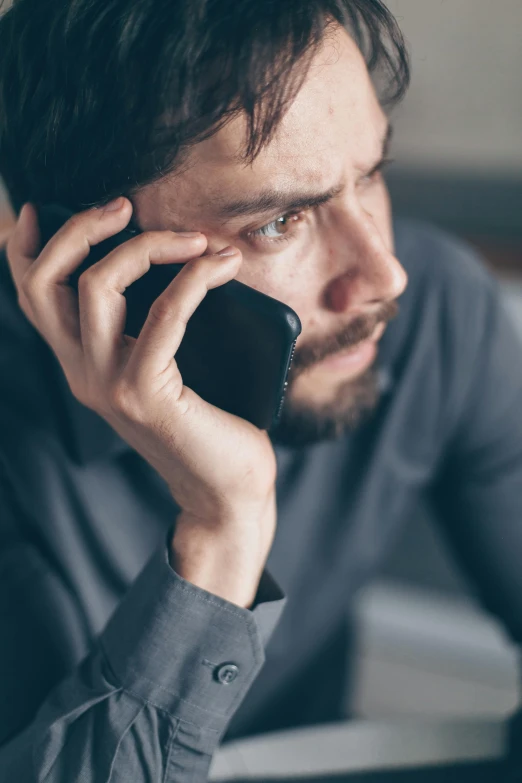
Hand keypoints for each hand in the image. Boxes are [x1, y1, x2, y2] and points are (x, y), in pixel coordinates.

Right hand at [6, 198, 277, 529]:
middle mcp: (82, 374)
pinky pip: (165, 314)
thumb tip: (174, 262)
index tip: (46, 207)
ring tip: (197, 239)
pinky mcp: (146, 394)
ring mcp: (108, 386)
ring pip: (96, 286)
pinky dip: (194, 278)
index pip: (34, 296)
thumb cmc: (209, 425)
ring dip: (148, 245)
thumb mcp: (165, 369)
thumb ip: (150, 326)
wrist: (227, 493)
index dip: (30, 246)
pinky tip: (220, 266)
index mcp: (81, 365)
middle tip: (126, 207)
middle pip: (47, 281)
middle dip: (81, 229)